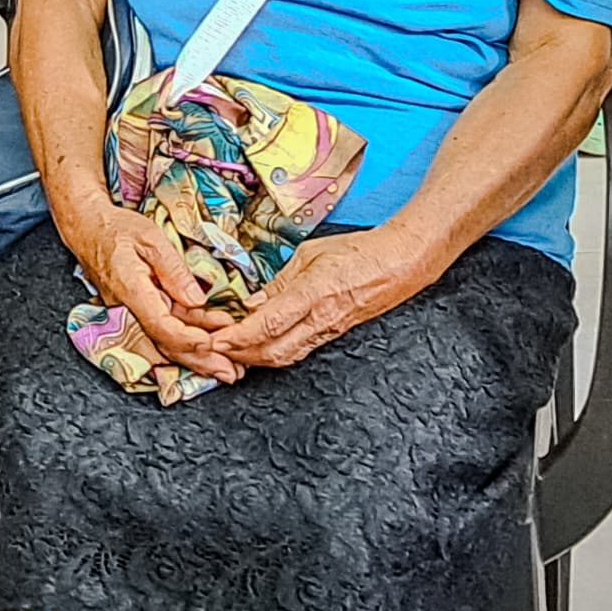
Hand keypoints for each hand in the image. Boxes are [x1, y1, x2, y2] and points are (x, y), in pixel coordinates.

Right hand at [64, 196, 233, 383]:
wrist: (87, 231)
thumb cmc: (117, 230)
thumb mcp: (150, 238)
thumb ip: (174, 270)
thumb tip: (197, 300)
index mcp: (131, 290)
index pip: (160, 324)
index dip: (186, 338)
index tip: (212, 342)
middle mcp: (128, 311)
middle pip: (165, 344)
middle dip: (200, 360)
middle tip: (231, 370)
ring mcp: (130, 317)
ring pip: (165, 346)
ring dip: (196, 361)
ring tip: (227, 370)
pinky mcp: (136, 316)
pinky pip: (161, 338)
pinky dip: (185, 349)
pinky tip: (204, 358)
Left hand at [216, 228, 432, 373]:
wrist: (399, 264)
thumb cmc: (358, 252)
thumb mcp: (311, 253)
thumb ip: (281, 281)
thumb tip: (253, 302)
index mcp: (312, 293)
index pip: (268, 324)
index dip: (238, 337)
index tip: (214, 339)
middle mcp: (319, 319)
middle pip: (272, 350)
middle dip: (239, 354)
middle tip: (212, 349)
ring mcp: (327, 331)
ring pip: (285, 356)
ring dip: (254, 358)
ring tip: (230, 352)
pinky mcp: (332, 335)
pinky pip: (298, 351)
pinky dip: (273, 354)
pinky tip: (258, 349)